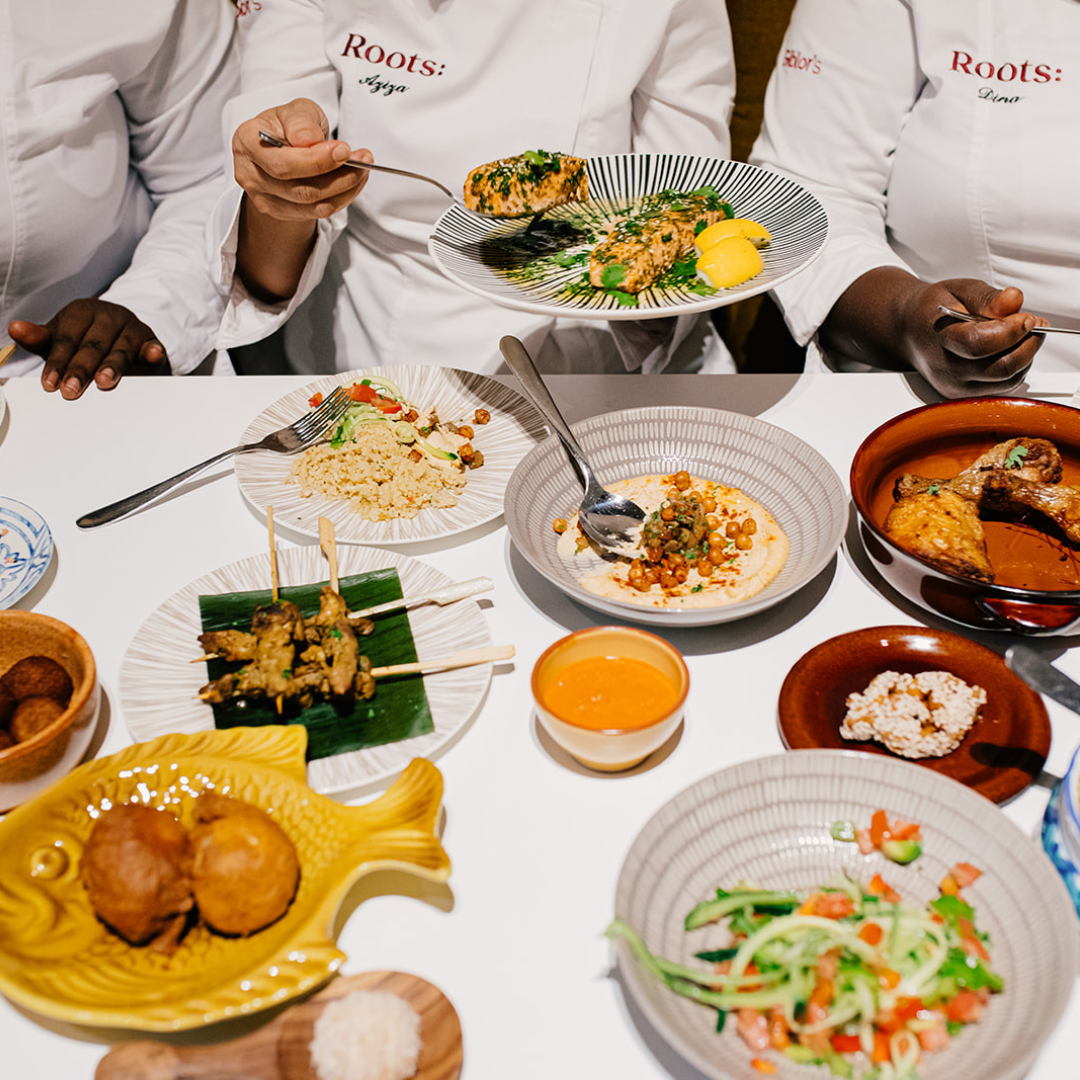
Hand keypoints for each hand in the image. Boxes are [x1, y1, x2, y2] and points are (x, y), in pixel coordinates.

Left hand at [9, 300, 168, 399]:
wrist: (123, 333)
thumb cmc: (89, 338)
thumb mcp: (63, 337)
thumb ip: (41, 338)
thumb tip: (16, 329)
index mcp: (82, 311)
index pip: (67, 337)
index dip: (57, 361)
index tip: (50, 383)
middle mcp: (109, 315)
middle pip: (93, 344)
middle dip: (81, 369)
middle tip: (71, 390)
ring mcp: (132, 327)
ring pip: (121, 349)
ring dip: (113, 366)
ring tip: (104, 382)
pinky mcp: (151, 340)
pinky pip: (152, 347)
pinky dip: (153, 352)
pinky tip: (153, 355)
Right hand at [232, 98, 371, 301]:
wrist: (284, 147)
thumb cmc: (288, 125)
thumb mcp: (296, 110)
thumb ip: (302, 121)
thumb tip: (309, 141)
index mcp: (247, 141)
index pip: (283, 163)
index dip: (316, 161)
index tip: (345, 150)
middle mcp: (250, 174)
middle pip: (299, 189)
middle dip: (338, 176)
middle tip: (363, 160)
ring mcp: (263, 198)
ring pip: (313, 204)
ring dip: (345, 188)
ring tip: (363, 168)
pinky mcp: (280, 212)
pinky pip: (318, 212)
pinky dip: (342, 198)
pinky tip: (353, 182)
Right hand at [820, 268, 1044, 398]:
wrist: (909, 331)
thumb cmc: (934, 310)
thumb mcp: (959, 290)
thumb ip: (987, 296)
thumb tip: (1013, 300)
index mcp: (941, 340)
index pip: (981, 344)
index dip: (1012, 331)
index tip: (1028, 317)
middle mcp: (946, 370)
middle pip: (1001, 368)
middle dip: (1028, 345)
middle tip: (1034, 324)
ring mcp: (955, 387)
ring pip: (1007, 380)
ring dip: (1026, 356)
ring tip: (1023, 334)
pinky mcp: (963, 395)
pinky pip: (1003, 387)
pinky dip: (1017, 368)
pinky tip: (1011, 349)